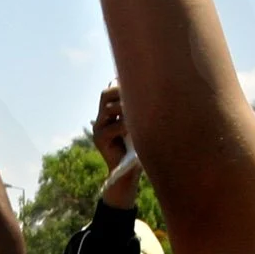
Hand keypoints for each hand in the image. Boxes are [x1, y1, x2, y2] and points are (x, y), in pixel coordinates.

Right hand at [90, 84, 137, 208]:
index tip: (140, 82)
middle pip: (105, 94)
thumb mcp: (141, 126)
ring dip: (126, 107)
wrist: (129, 172)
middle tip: (139, 95)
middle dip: (121, 91)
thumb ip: (141, 112)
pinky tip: (136, 129)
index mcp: (110, 113)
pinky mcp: (99, 140)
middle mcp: (101, 118)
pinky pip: (111, 127)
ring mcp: (98, 128)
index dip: (121, 83)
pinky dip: (125, 126)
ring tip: (139, 112)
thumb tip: (156, 92)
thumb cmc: (140, 147)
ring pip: (108, 108)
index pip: (110, 90)